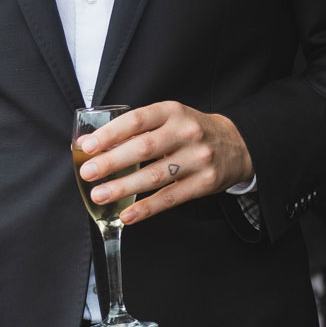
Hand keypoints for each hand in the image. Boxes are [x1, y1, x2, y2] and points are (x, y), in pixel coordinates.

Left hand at [74, 101, 252, 226]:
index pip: (137, 120)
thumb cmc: (192, 131)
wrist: (237, 144)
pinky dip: (146, 208)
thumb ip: (141, 129)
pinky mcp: (203, 183)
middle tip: (88, 173)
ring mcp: (197, 159)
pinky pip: (170, 198)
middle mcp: (187, 132)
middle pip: (144, 148)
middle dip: (112, 162)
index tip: (88, 145)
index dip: (110, 133)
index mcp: (173, 112)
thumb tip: (99, 145)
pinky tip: (127, 215)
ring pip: (155, 176)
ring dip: (123, 188)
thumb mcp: (171, 118)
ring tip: (100, 195)